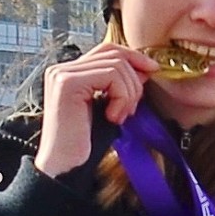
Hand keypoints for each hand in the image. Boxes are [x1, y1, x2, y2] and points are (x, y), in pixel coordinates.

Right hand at [33, 44, 152, 178]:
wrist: (66, 165)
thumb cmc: (86, 142)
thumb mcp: (110, 108)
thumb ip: (122, 86)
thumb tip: (145, 68)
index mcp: (70, 73)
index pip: (107, 50)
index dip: (133, 57)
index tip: (152, 71)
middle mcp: (62, 69)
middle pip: (114, 54)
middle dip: (134, 81)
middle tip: (131, 109)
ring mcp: (62, 74)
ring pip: (116, 65)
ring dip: (129, 93)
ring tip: (120, 116)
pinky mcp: (67, 83)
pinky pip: (111, 76)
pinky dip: (122, 97)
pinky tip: (112, 117)